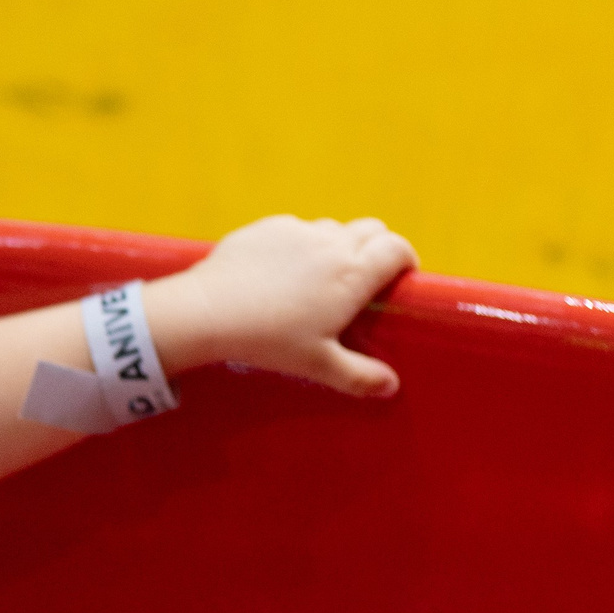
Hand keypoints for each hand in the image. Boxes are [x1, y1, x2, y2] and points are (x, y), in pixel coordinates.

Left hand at [148, 215, 416, 397]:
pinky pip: (293, 228)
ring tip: (321, 276)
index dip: (406, 259)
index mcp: (353, 272)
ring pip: (331, 227)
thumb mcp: (318, 365)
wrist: (207, 311)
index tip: (401, 278)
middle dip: (377, 247)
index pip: (397, 248)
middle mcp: (330, 243)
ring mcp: (296, 230)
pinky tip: (280, 270)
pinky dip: (298, 243)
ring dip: (337, 244)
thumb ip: (359, 376)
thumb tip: (390, 386)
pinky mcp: (265, 227)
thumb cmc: (268, 339)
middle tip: (366, 277)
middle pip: (372, 229)